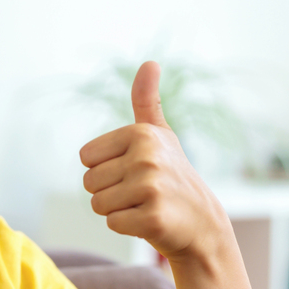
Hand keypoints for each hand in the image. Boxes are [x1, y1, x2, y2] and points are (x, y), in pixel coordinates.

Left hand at [79, 61, 225, 259]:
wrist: (202, 223)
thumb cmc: (172, 176)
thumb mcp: (160, 134)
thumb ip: (147, 100)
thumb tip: (150, 62)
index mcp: (140, 133)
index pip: (86, 158)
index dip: (104, 169)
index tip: (133, 171)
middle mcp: (146, 156)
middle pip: (89, 183)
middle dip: (110, 192)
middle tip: (141, 192)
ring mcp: (151, 187)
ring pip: (98, 205)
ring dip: (117, 210)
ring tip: (145, 205)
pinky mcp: (153, 218)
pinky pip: (113, 223)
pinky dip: (128, 226)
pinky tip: (150, 220)